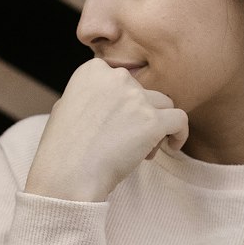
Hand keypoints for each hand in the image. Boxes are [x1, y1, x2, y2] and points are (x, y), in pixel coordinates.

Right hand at [24, 58, 188, 201]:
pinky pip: (180, 120)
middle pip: (144, 92)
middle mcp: (116, 77)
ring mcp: (136, 98)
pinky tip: (172, 146)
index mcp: (93, 70)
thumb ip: (91, 95)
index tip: (117, 124)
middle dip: (140, 115)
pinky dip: (179, 133)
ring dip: (157, 124)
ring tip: (143, 150)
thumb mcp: (67, 107)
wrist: (67, 175)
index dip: (123, 103)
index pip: (123, 80)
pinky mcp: (152, 121)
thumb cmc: (63, 149)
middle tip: (127, 142)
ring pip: (164, 104)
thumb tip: (108, 100)